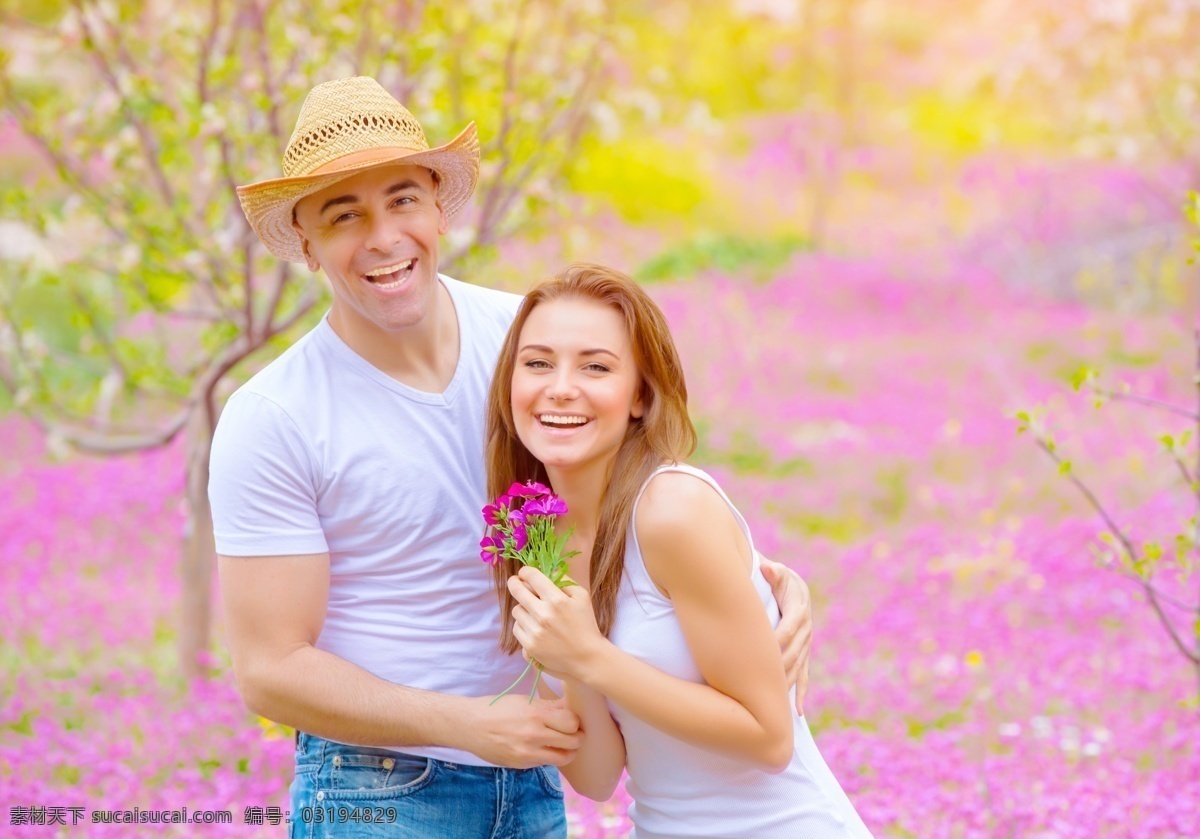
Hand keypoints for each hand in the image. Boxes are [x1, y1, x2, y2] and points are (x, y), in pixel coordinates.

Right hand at [467, 694, 581, 767]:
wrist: (470, 726)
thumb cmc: (497, 709)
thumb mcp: (524, 701)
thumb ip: (548, 706)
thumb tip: (571, 706)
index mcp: (536, 714)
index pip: (572, 722)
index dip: (575, 721)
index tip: (572, 720)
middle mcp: (534, 734)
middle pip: (573, 741)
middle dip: (577, 737)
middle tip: (574, 733)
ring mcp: (528, 752)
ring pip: (564, 758)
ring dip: (569, 751)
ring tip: (565, 745)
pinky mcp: (521, 764)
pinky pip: (546, 763)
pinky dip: (551, 757)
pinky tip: (545, 749)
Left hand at [508, 567, 604, 679]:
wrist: (587, 657)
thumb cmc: (586, 624)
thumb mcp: (582, 596)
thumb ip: (564, 580)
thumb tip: (546, 571)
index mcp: (557, 600)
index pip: (532, 577)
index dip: (526, 571)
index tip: (524, 573)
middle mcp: (543, 614)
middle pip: (517, 591)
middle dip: (514, 582)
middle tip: (515, 582)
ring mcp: (535, 631)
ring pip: (516, 610)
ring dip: (523, 607)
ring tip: (534, 611)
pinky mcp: (529, 646)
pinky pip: (516, 628)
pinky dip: (523, 625)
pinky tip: (534, 627)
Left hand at [760, 556, 811, 715]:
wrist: (791, 587)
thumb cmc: (777, 578)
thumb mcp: (777, 572)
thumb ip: (774, 572)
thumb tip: (767, 568)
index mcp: (799, 610)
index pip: (789, 628)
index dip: (777, 640)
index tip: (762, 654)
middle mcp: (805, 630)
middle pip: (793, 652)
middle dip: (779, 668)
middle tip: (763, 685)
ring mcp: (805, 645)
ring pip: (797, 668)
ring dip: (787, 684)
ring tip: (776, 705)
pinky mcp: (803, 654)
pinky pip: (803, 676)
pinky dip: (800, 693)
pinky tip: (797, 712)